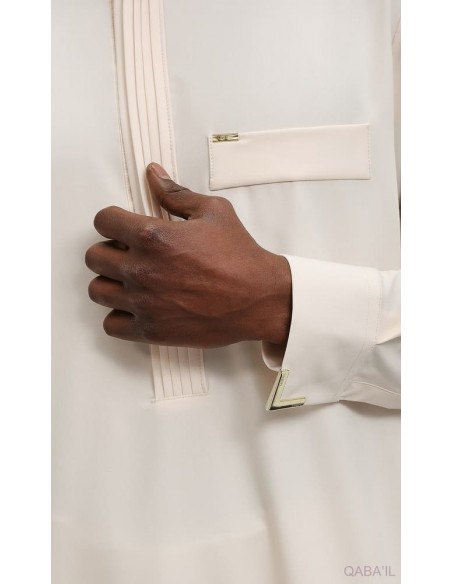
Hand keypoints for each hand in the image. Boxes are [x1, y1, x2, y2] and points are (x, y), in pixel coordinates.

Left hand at [85, 163, 291, 347]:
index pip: (103, 220)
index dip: (112, 220)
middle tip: (128, 253)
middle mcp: (141, 270)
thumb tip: (153, 174)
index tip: (123, 227)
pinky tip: (136, 307)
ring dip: (110, 282)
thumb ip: (177, 194)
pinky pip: (111, 324)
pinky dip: (119, 315)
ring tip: (131, 281)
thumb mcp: (214, 212)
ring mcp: (144, 303)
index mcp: (153, 236)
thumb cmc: (240, 255)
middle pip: (94, 257)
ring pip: (97, 291)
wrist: (259, 298)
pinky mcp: (151, 330)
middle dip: (109, 250)